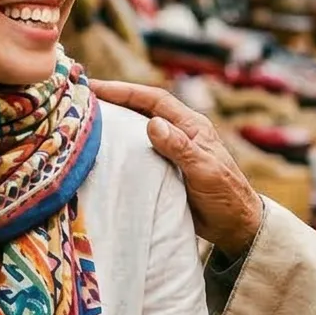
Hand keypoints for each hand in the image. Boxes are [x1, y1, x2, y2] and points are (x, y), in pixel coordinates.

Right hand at [90, 81, 265, 256]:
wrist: (235, 226)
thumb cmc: (226, 195)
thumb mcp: (203, 169)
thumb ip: (179, 147)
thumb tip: (151, 123)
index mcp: (191, 125)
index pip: (154, 99)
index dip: (125, 91)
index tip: (96, 88)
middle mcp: (179, 133)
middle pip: (141, 110)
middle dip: (114, 102)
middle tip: (80, 100)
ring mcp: (171, 152)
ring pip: (137, 131)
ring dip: (114, 124)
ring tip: (83, 123)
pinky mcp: (164, 170)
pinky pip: (138, 153)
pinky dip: (121, 150)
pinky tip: (101, 154)